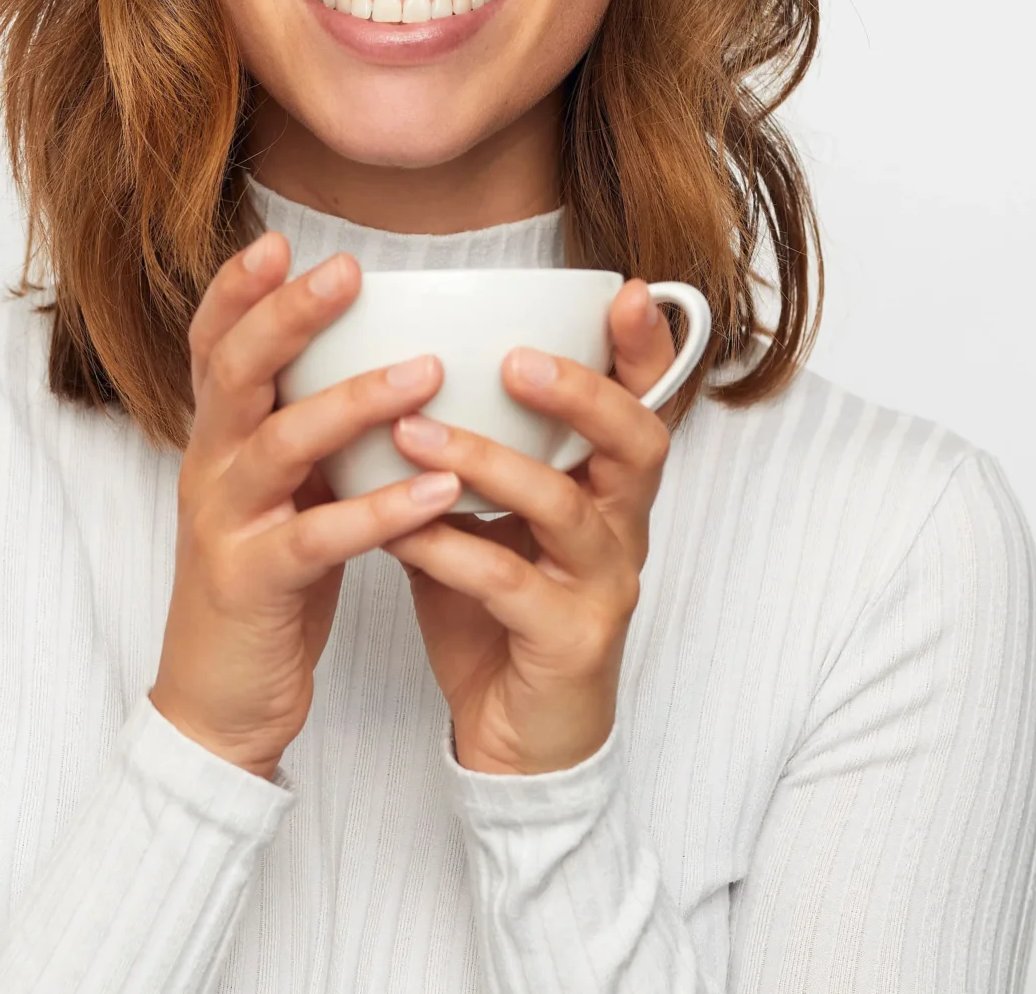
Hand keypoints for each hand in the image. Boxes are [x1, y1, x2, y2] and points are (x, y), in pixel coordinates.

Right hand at [147, 230, 466, 777]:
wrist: (219, 704)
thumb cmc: (266, 587)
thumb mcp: (280, 495)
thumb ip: (307, 432)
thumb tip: (377, 361)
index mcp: (217, 443)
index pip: (213, 348)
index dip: (237, 291)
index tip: (279, 239)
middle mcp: (210, 471)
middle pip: (236, 373)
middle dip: (289, 316)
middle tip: (347, 270)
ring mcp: (226, 527)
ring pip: (279, 445)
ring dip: (353, 402)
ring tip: (425, 373)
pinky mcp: (255, 586)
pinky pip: (319, 539)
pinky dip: (379, 510)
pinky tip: (437, 489)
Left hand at [380, 278, 680, 774]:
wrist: (515, 743)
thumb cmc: (497, 616)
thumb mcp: (480, 518)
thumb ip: (459, 453)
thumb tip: (391, 370)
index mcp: (606, 490)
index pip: (644, 403)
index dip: (643, 349)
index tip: (619, 290)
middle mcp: (620, 531)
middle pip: (638, 443)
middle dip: (581, 392)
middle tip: (514, 358)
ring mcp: (601, 589)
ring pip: (567, 509)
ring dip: (489, 463)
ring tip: (415, 433)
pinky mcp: (568, 644)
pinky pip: (511, 586)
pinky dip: (452, 551)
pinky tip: (401, 535)